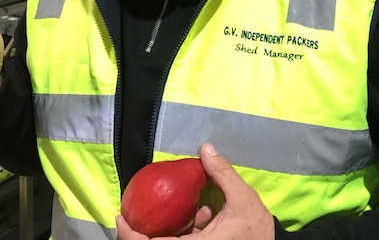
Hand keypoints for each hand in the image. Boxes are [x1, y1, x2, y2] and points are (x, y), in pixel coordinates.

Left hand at [116, 143, 274, 239]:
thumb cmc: (256, 228)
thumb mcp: (242, 198)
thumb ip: (222, 173)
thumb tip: (205, 148)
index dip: (131, 236)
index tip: (121, 219)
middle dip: (139, 233)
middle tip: (128, 215)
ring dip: (163, 231)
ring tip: (176, 209)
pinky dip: (183, 233)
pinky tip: (201, 215)